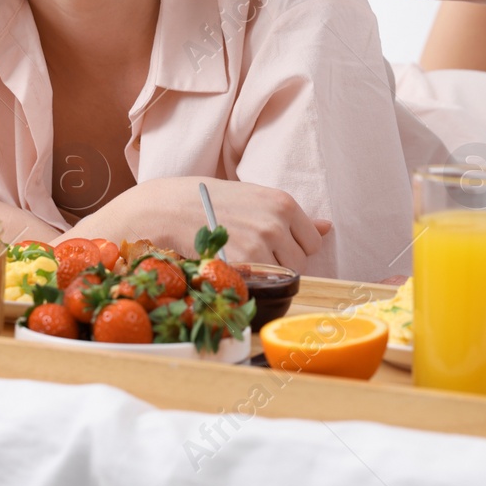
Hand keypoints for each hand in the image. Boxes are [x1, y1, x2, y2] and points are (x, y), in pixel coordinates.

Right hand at [63, 177, 332, 272]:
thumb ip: (287, 214)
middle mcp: (277, 223)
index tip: (264, 241)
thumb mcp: (248, 197)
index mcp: (282, 202)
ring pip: (280, 277)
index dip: (289, 245)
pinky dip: (245, 284)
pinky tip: (224, 268)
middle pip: (300, 262)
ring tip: (232, 257)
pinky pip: (258, 288)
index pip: (311, 240)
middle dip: (278, 262)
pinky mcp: (240, 268)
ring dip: (262, 274)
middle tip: (244, 250)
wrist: (158, 210)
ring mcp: (260, 247)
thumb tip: (327, 227)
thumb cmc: (201, 200)